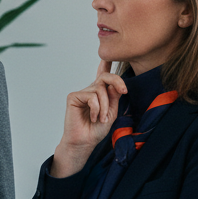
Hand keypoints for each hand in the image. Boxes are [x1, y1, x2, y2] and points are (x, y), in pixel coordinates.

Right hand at [51, 61, 126, 177]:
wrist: (85, 142)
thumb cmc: (96, 130)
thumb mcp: (111, 112)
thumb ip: (114, 97)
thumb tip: (114, 83)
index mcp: (100, 94)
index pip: (103, 76)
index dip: (106, 64)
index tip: (109, 56)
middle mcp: (91, 91)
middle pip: (105, 77)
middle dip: (117, 81)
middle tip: (124, 90)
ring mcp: (82, 93)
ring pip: (100, 89)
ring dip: (105, 106)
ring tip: (101, 119)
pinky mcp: (73, 97)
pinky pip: (91, 96)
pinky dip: (96, 108)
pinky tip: (93, 117)